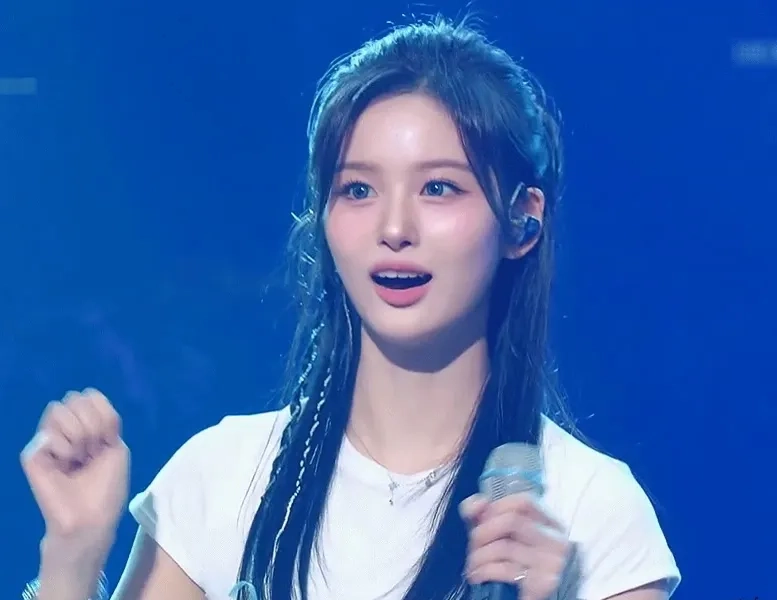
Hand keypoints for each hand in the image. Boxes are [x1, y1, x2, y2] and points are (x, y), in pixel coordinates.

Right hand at [20, 388, 129, 573]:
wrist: (92, 517)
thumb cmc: (107, 487)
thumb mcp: (117, 446)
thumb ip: (105, 418)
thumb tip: (82, 398)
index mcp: (87, 426)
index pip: (91, 396)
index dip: (104, 414)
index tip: (109, 440)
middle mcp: (66, 430)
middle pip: (75, 399)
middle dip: (93, 424)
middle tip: (94, 451)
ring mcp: (48, 441)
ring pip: (58, 409)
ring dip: (79, 434)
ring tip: (80, 458)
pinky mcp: (32, 454)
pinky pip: (48, 433)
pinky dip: (64, 448)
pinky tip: (64, 466)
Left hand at [461, 493, 569, 599]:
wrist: (552, 598)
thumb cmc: (526, 569)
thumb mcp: (511, 538)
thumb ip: (491, 516)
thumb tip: (476, 503)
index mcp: (550, 525)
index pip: (524, 502)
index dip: (496, 507)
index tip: (480, 520)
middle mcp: (555, 540)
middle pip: (511, 521)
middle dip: (482, 532)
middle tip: (473, 547)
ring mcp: (551, 562)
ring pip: (504, 546)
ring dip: (479, 556)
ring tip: (473, 565)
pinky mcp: (542, 584)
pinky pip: (504, 570)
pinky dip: (484, 571)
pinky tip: (479, 575)